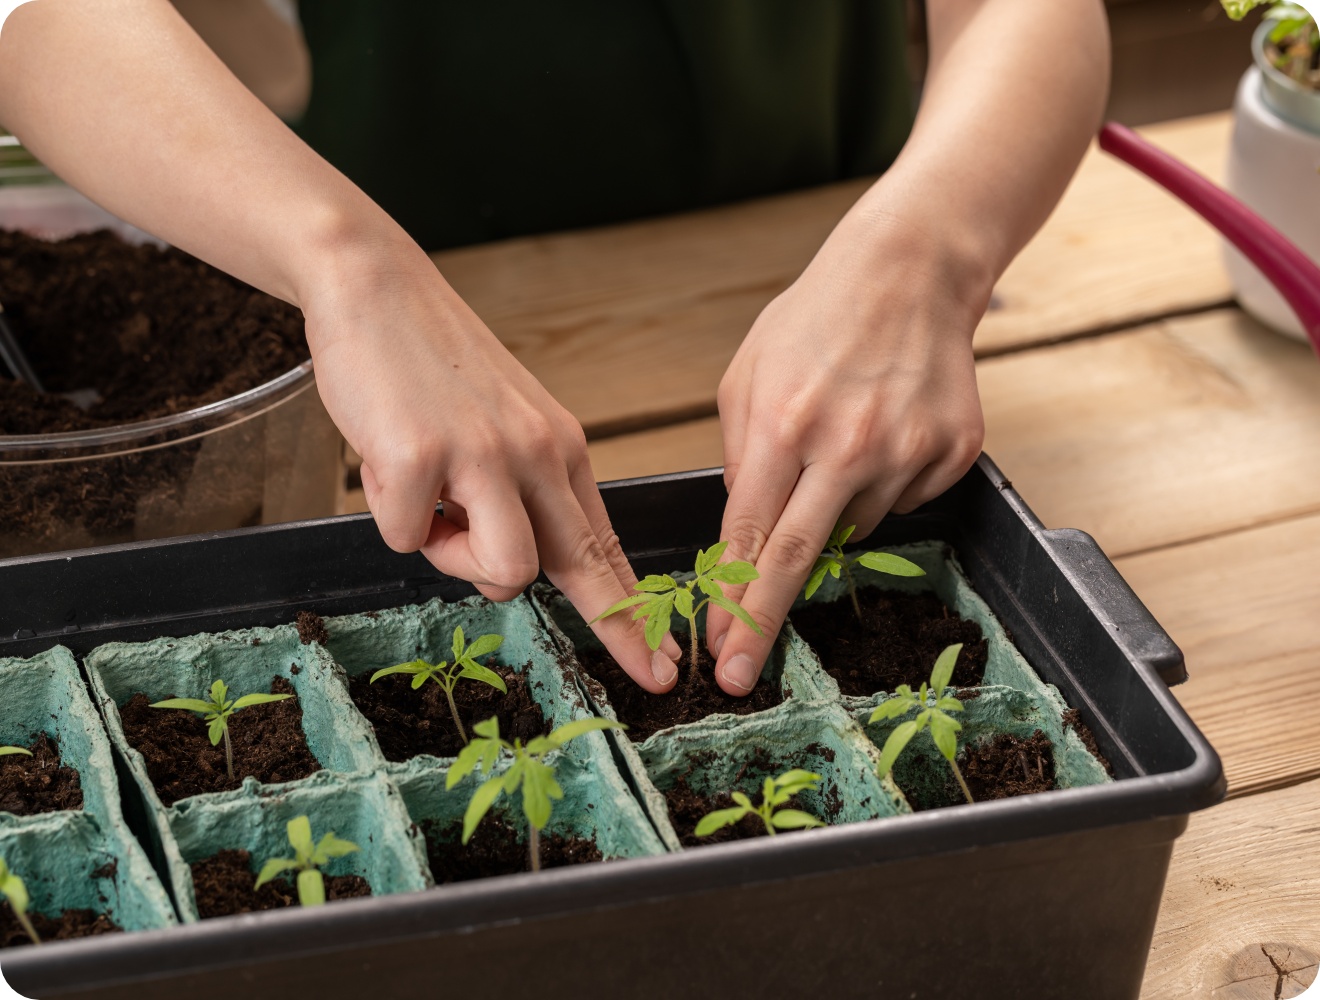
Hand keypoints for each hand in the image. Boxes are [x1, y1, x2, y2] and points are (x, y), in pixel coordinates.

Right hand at [303, 239, 680, 691]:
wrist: (376, 285)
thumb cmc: (434, 365)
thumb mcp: (504, 424)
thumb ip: (521, 491)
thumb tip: (511, 567)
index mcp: (561, 447)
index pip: (605, 542)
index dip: (633, 611)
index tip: (662, 664)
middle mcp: (537, 453)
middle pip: (574, 566)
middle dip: (614, 626)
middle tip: (643, 672)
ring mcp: (483, 455)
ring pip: (499, 572)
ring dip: (453, 557)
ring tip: (429, 503)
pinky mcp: (420, 456)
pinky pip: (406, 538)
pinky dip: (390, 517)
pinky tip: (389, 460)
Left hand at [705, 216, 986, 694]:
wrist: (910, 272)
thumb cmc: (814, 320)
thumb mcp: (746, 375)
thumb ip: (737, 454)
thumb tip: (741, 529)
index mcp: (782, 424)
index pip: (748, 536)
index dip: (731, 602)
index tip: (721, 653)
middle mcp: (846, 446)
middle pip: (796, 560)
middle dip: (763, 626)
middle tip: (745, 676)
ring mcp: (906, 451)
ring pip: (856, 527)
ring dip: (835, 509)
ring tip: (840, 443)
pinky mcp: (953, 452)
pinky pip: (903, 501)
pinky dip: (883, 484)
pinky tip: (881, 432)